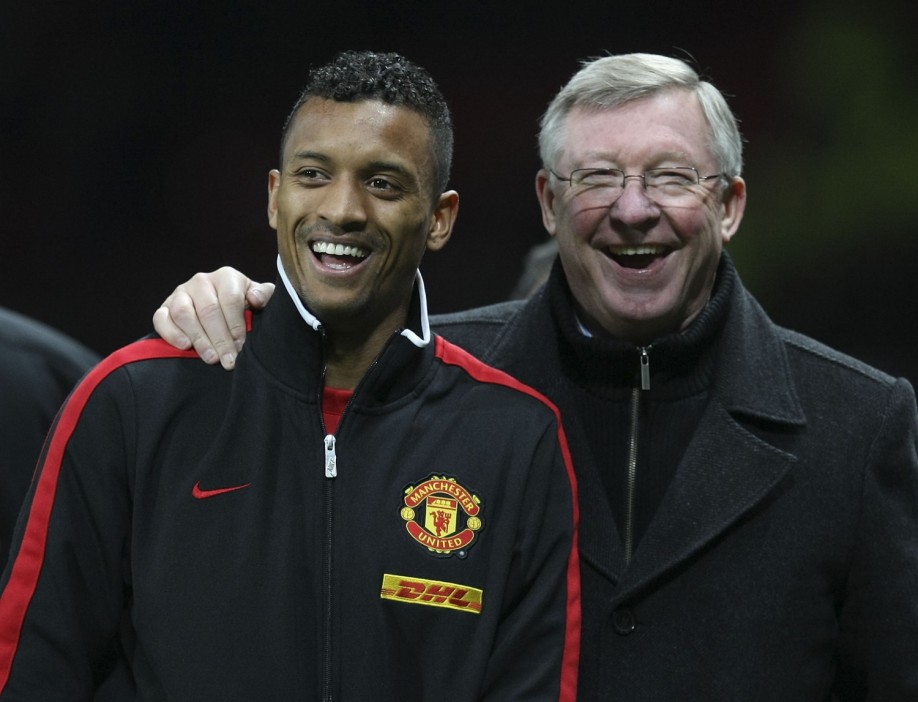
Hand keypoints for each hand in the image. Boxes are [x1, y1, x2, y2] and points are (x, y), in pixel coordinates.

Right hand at [152, 267, 274, 369]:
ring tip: (211, 358)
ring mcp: (181, 293)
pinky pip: (161, 318)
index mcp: (226, 277)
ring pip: (184, 314)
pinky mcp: (164, 307)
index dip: (236, 325)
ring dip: (198, 338)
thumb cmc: (246, 306)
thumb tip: (254, 298)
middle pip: (208, 310)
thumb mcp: (260, 298)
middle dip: (220, 339)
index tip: (241, 346)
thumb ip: (264, 295)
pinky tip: (185, 347)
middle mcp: (201, 281)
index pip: (230, 300)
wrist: (223, 310)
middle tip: (228, 360)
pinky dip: (171, 333)